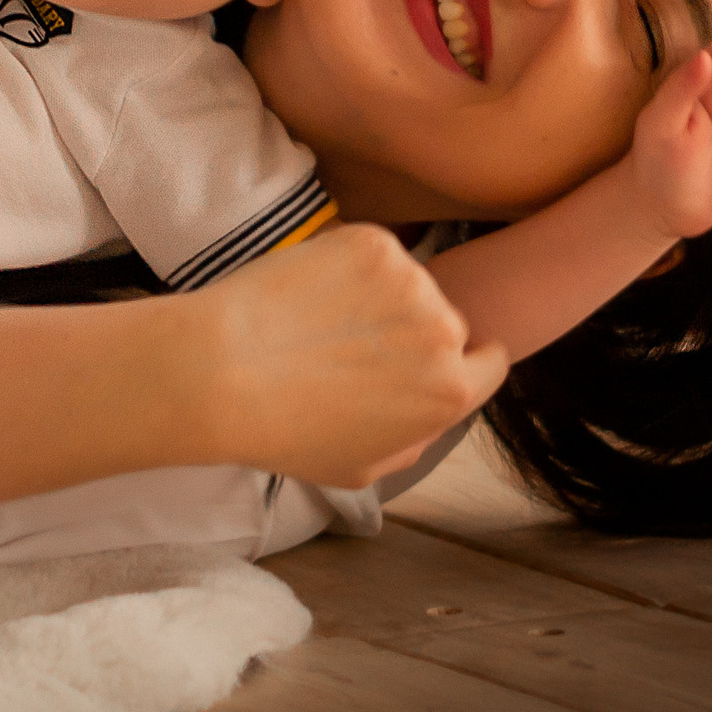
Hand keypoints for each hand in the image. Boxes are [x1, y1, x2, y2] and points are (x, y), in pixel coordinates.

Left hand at [195, 225, 508, 488]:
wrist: (223, 372)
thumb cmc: (284, 431)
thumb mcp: (362, 468)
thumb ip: (415, 440)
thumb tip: (430, 413)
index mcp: (450, 393)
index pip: (489, 361)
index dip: (456, 361)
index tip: (423, 358)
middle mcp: (443, 332)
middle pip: (447, 321)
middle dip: (413, 329)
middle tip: (351, 343)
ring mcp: (410, 280)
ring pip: (408, 282)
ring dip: (378, 294)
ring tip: (319, 322)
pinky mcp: (373, 242)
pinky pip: (374, 250)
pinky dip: (346, 264)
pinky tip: (307, 293)